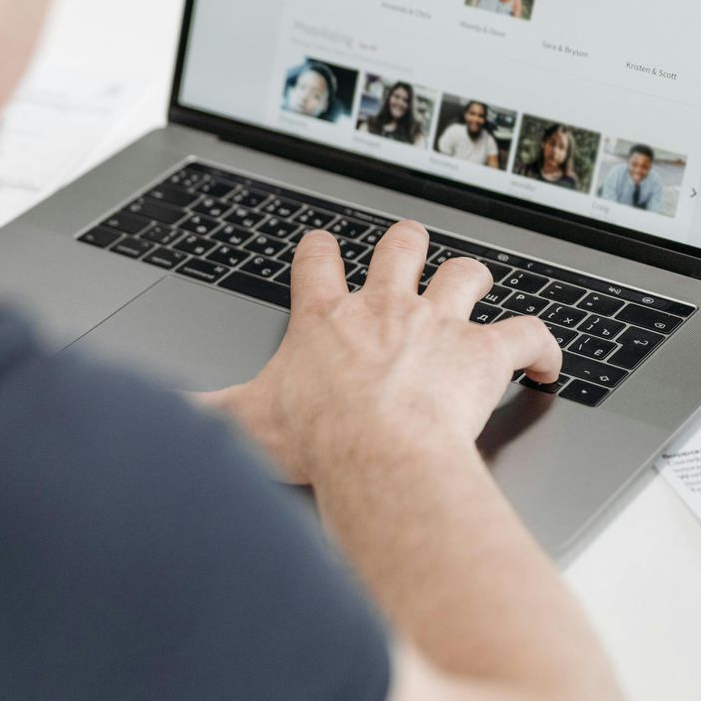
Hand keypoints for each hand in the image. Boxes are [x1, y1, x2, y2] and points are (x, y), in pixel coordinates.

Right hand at [207, 222, 562, 485]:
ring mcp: (438, 324)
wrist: (376, 454)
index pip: (318, 261)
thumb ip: (197, 415)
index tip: (321, 251)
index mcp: (325, 319)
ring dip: (473, 283)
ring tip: (478, 294)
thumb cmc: (315, 440)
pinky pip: (528, 334)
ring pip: (466, 274)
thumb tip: (152, 418)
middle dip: (407, 246)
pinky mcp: (484, 353)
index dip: (320, 253)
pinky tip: (548, 362)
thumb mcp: (239, 424)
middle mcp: (384, 308)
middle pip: (401, 246)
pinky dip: (544, 346)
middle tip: (410, 254)